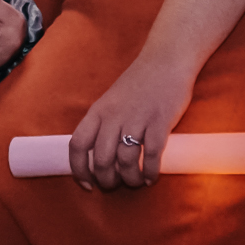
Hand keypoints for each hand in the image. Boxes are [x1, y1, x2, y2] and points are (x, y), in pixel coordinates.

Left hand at [68, 55, 194, 191]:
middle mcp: (114, 116)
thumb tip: (100, 156)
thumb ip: (104, 122)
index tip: (86, 184)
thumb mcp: (112, 99)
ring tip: (137, 182)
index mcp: (98, 111)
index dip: (78, 170)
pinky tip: (152, 178)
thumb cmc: (140, 82)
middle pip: (102, 160)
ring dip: (131, 179)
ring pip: (126, 162)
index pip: (78, 145)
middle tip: (116, 184)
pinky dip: (151, 172)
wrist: (167, 60)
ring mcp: (137, 119)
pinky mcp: (160, 122)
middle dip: (107, 180)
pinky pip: (152, 156)